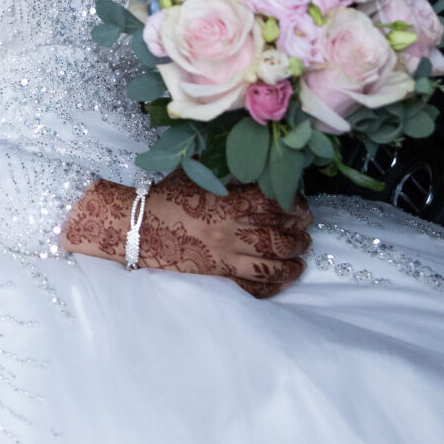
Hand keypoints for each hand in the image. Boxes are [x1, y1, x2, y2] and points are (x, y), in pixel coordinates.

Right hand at [62, 172, 311, 297]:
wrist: (137, 227)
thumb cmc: (164, 197)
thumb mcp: (194, 175)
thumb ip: (224, 170)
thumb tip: (249, 158)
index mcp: (226, 202)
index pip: (273, 204)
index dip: (294, 205)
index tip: (300, 204)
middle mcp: (231, 231)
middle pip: (278, 236)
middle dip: (299, 234)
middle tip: (306, 230)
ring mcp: (226, 256)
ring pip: (271, 263)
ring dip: (292, 260)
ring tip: (301, 256)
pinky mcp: (219, 274)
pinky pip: (253, 285)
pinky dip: (272, 285)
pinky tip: (282, 279)